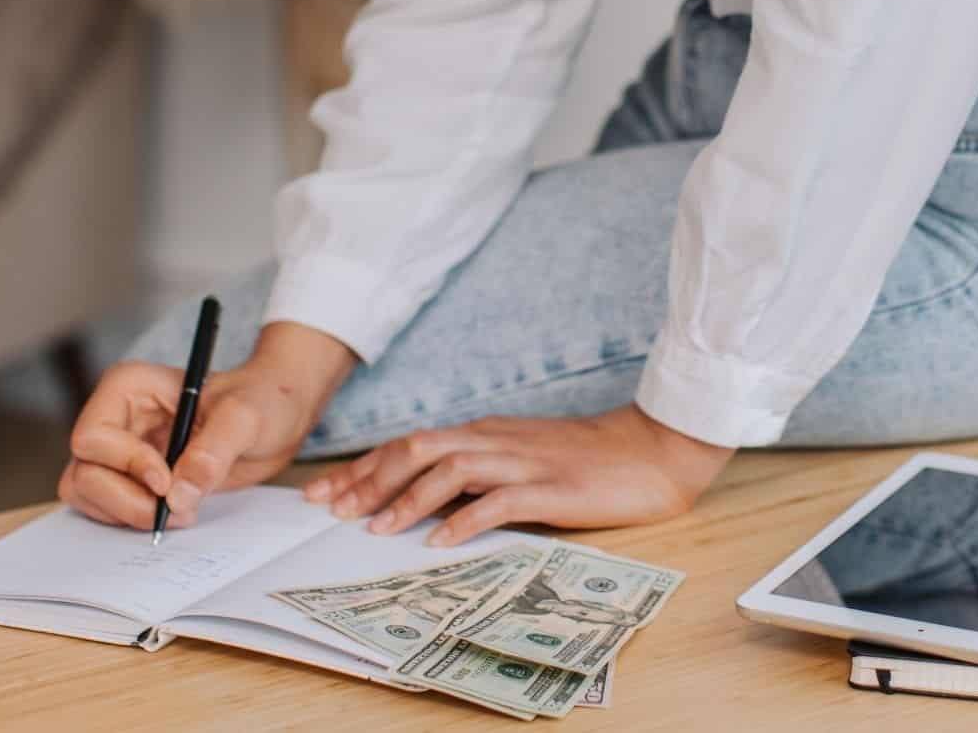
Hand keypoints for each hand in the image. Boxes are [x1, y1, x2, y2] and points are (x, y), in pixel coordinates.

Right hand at [58, 323, 354, 529]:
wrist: (277, 418)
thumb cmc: (262, 400)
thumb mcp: (247, 417)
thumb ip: (215, 450)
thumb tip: (179, 494)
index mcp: (130, 388)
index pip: (93, 436)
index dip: (125, 464)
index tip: (166, 480)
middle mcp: (115, 419)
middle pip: (84, 472)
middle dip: (127, 500)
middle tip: (176, 510)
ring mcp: (118, 452)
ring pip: (85, 494)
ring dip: (127, 514)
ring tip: (181, 512)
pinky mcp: (128, 479)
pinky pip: (104, 508)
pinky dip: (131, 520)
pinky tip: (174, 513)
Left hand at [303, 405, 734, 546]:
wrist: (652, 449)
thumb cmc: (589, 460)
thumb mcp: (524, 457)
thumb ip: (482, 470)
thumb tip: (430, 499)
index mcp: (486, 434)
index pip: (411, 444)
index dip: (364, 468)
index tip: (325, 493)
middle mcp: (496, 441)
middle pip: (416, 450)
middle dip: (368, 480)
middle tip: (331, 511)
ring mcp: (523, 463)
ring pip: (449, 470)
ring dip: (407, 500)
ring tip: (375, 530)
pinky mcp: (550, 488)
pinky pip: (499, 502)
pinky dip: (465, 520)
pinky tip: (441, 542)